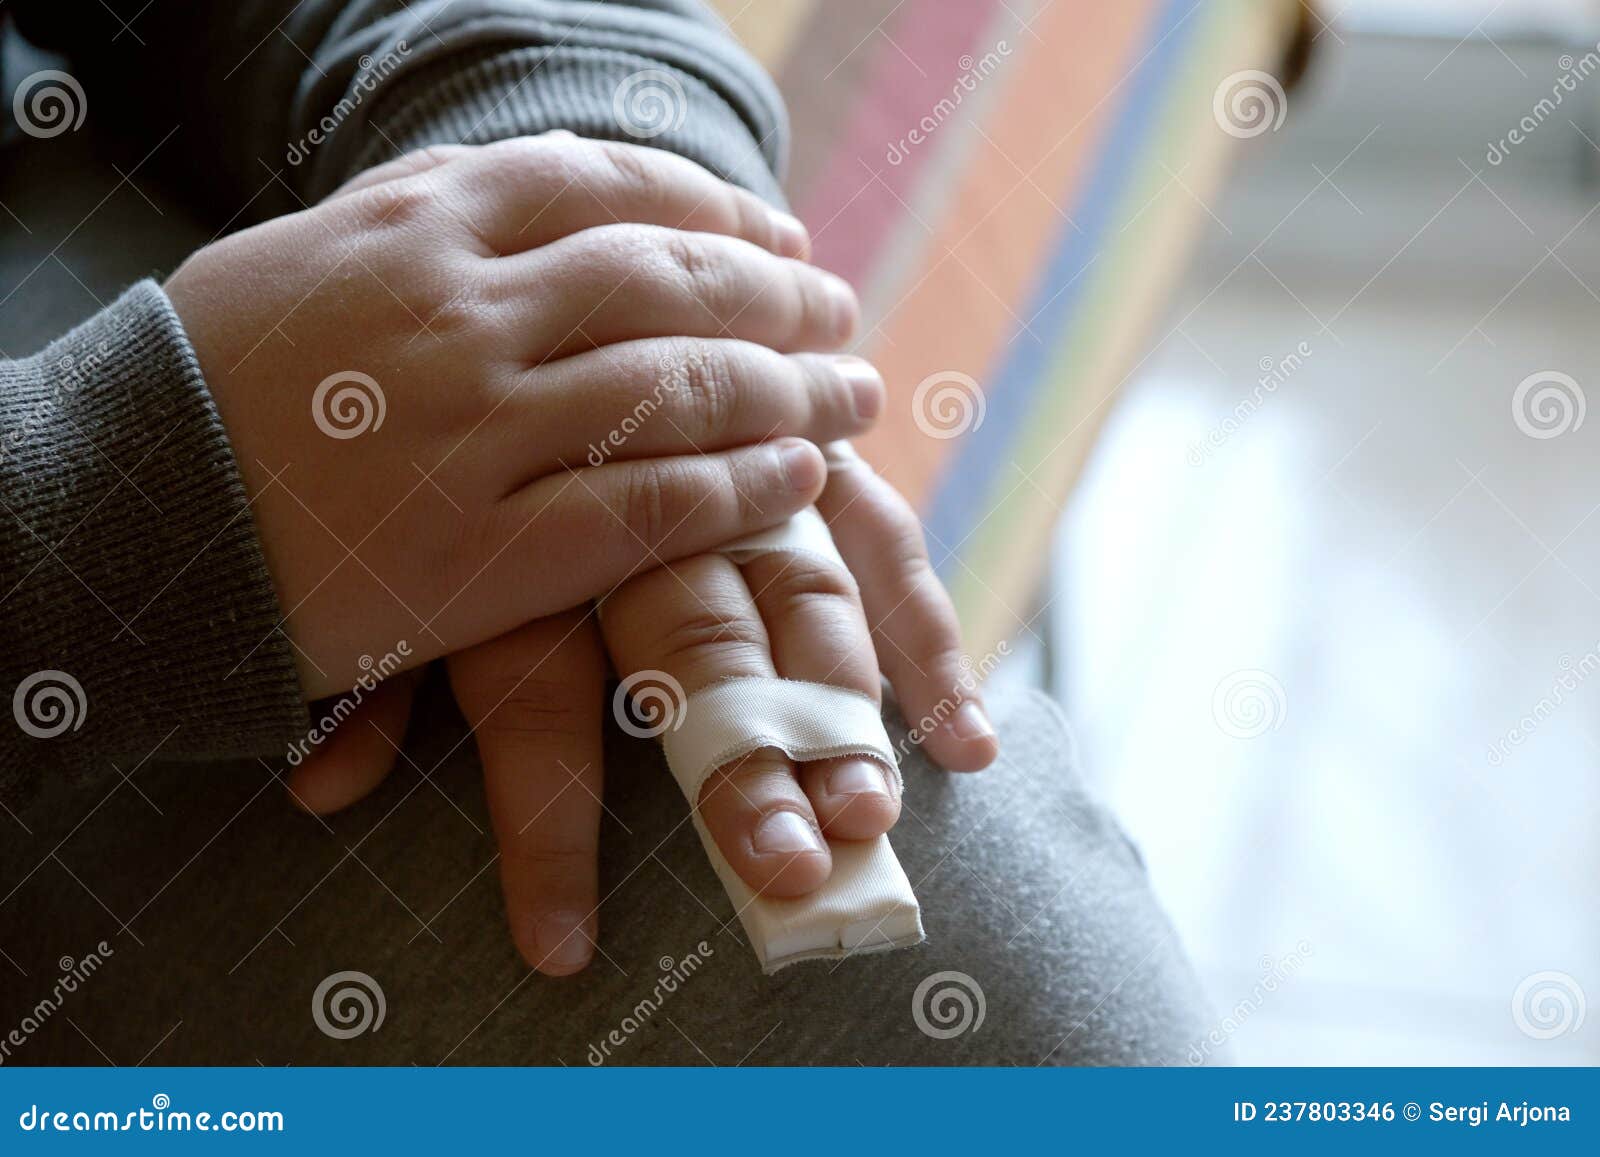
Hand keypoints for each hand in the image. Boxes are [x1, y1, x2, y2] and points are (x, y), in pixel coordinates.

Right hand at [165, 134, 871, 697]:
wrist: (119, 522)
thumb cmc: (205, 388)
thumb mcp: (307, 257)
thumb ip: (430, 220)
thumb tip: (550, 198)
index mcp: (418, 226)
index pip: (610, 186)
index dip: (716, 205)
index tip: (777, 230)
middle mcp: (462, 313)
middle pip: (670, 279)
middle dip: (779, 292)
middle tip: (841, 310)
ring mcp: (478, 433)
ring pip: (681, 390)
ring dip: (792, 389)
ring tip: (853, 392)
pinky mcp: (486, 553)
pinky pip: (648, 509)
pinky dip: (739, 489)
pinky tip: (798, 475)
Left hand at [288, 449, 997, 974]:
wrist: (574, 278)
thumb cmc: (485, 454)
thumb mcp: (421, 551)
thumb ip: (372, 674)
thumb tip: (315, 793)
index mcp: (533, 534)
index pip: (539, 692)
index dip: (546, 825)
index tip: (562, 952)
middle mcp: (643, 504)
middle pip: (698, 642)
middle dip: (741, 764)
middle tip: (783, 872)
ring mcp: (741, 477)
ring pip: (808, 594)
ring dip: (845, 711)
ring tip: (876, 819)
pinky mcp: (817, 461)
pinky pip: (887, 548)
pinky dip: (927, 638)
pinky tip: (968, 741)